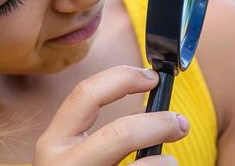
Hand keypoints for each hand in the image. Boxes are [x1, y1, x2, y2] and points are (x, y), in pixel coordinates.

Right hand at [35, 65, 188, 165]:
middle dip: (159, 124)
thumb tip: (157, 111)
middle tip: (180, 124)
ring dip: (165, 164)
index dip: (121, 78)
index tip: (152, 78)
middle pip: (121, 134)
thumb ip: (104, 135)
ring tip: (169, 165)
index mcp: (53, 144)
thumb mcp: (78, 157)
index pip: (85, 95)